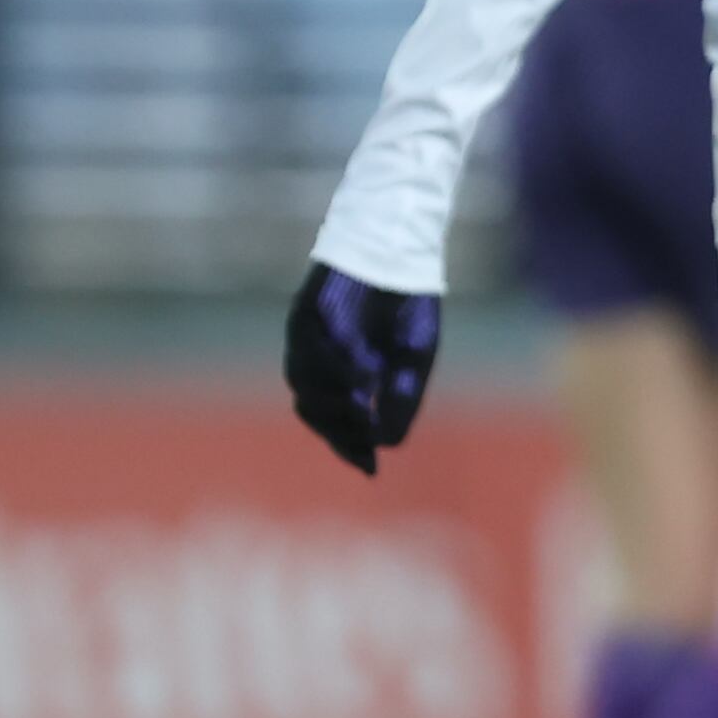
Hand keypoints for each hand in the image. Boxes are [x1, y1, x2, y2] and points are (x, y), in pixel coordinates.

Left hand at [285, 264, 441, 474]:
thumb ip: (401, 399)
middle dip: (340, 431)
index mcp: (343, 377)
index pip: (336, 425)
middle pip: (315, 413)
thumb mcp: (415, 358)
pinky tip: (364, 378)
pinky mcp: (303, 316)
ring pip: (307, 389)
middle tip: (366, 439)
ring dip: (334, 405)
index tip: (370, 469)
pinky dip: (337, 371)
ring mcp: (305, 341)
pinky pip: (312, 353)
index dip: (350, 447)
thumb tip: (386, 444)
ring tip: (364, 408)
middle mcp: (317, 363)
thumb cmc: (406, 302)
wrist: (396, 247)